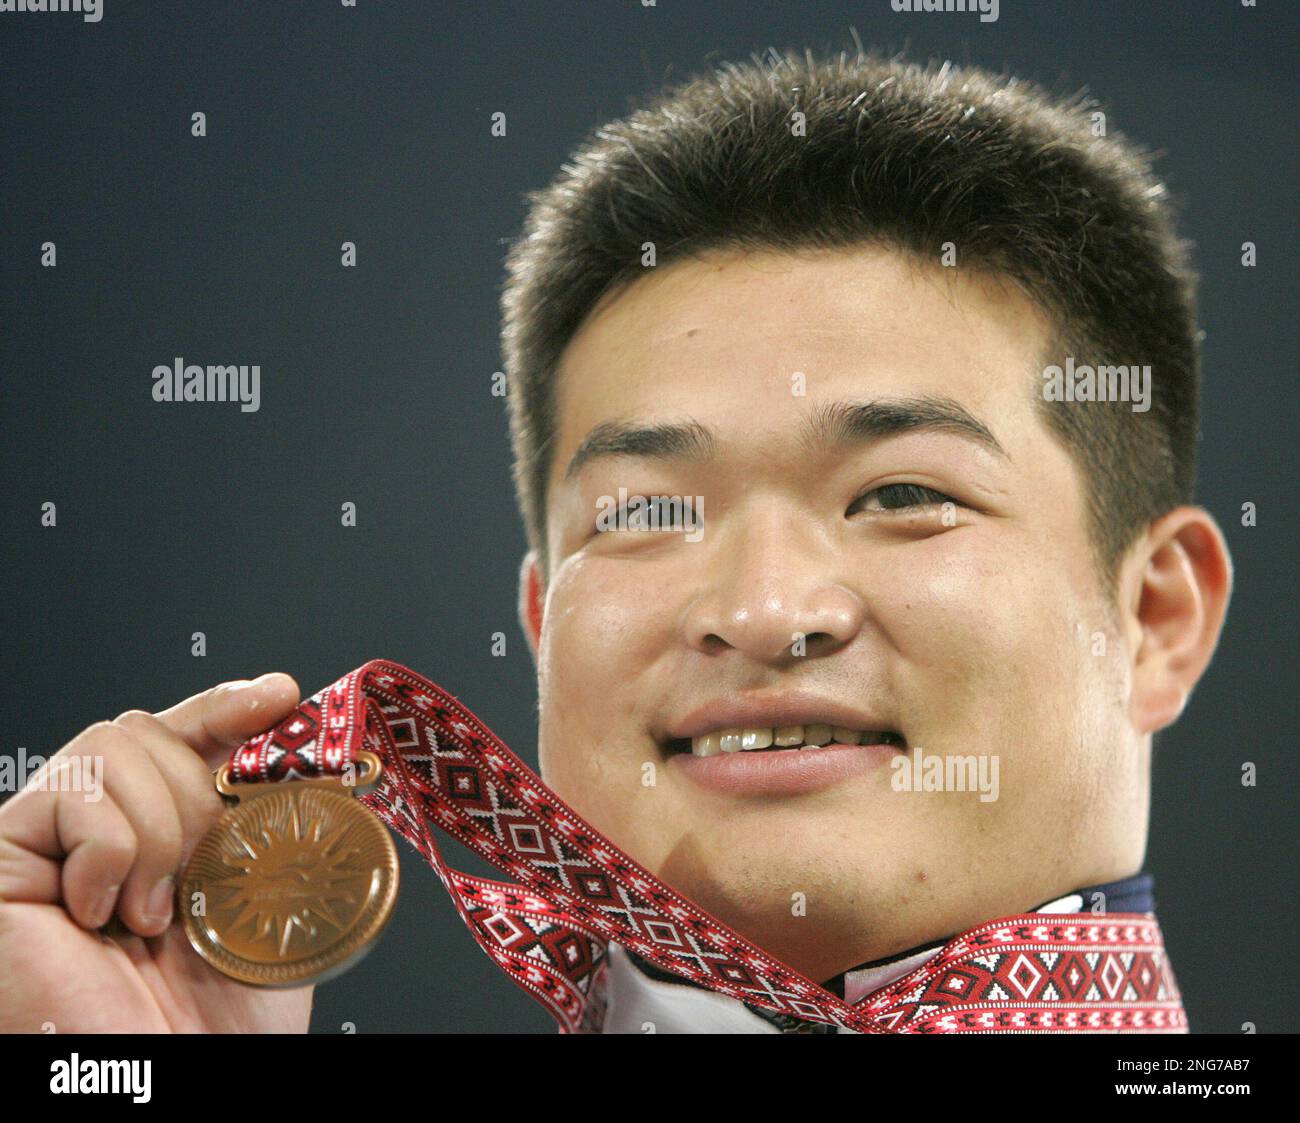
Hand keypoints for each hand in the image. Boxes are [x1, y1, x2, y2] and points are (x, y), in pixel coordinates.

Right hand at [0, 674, 314, 1031]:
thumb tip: (321, 764)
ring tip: (155, 912)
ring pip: (109, 746)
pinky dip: (110, 853)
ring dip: (158, 827)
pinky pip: (70, 796)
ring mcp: (45, 841)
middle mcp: (99, 828)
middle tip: (204, 872)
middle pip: (145, 728)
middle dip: (195, 790)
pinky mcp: (2, 857)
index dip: (228, 705)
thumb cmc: (214, 1019)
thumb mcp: (274, 905)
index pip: (185, 734)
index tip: (280, 696)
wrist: (170, 1078)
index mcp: (164, 832)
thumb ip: (285, 832)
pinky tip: (103, 917)